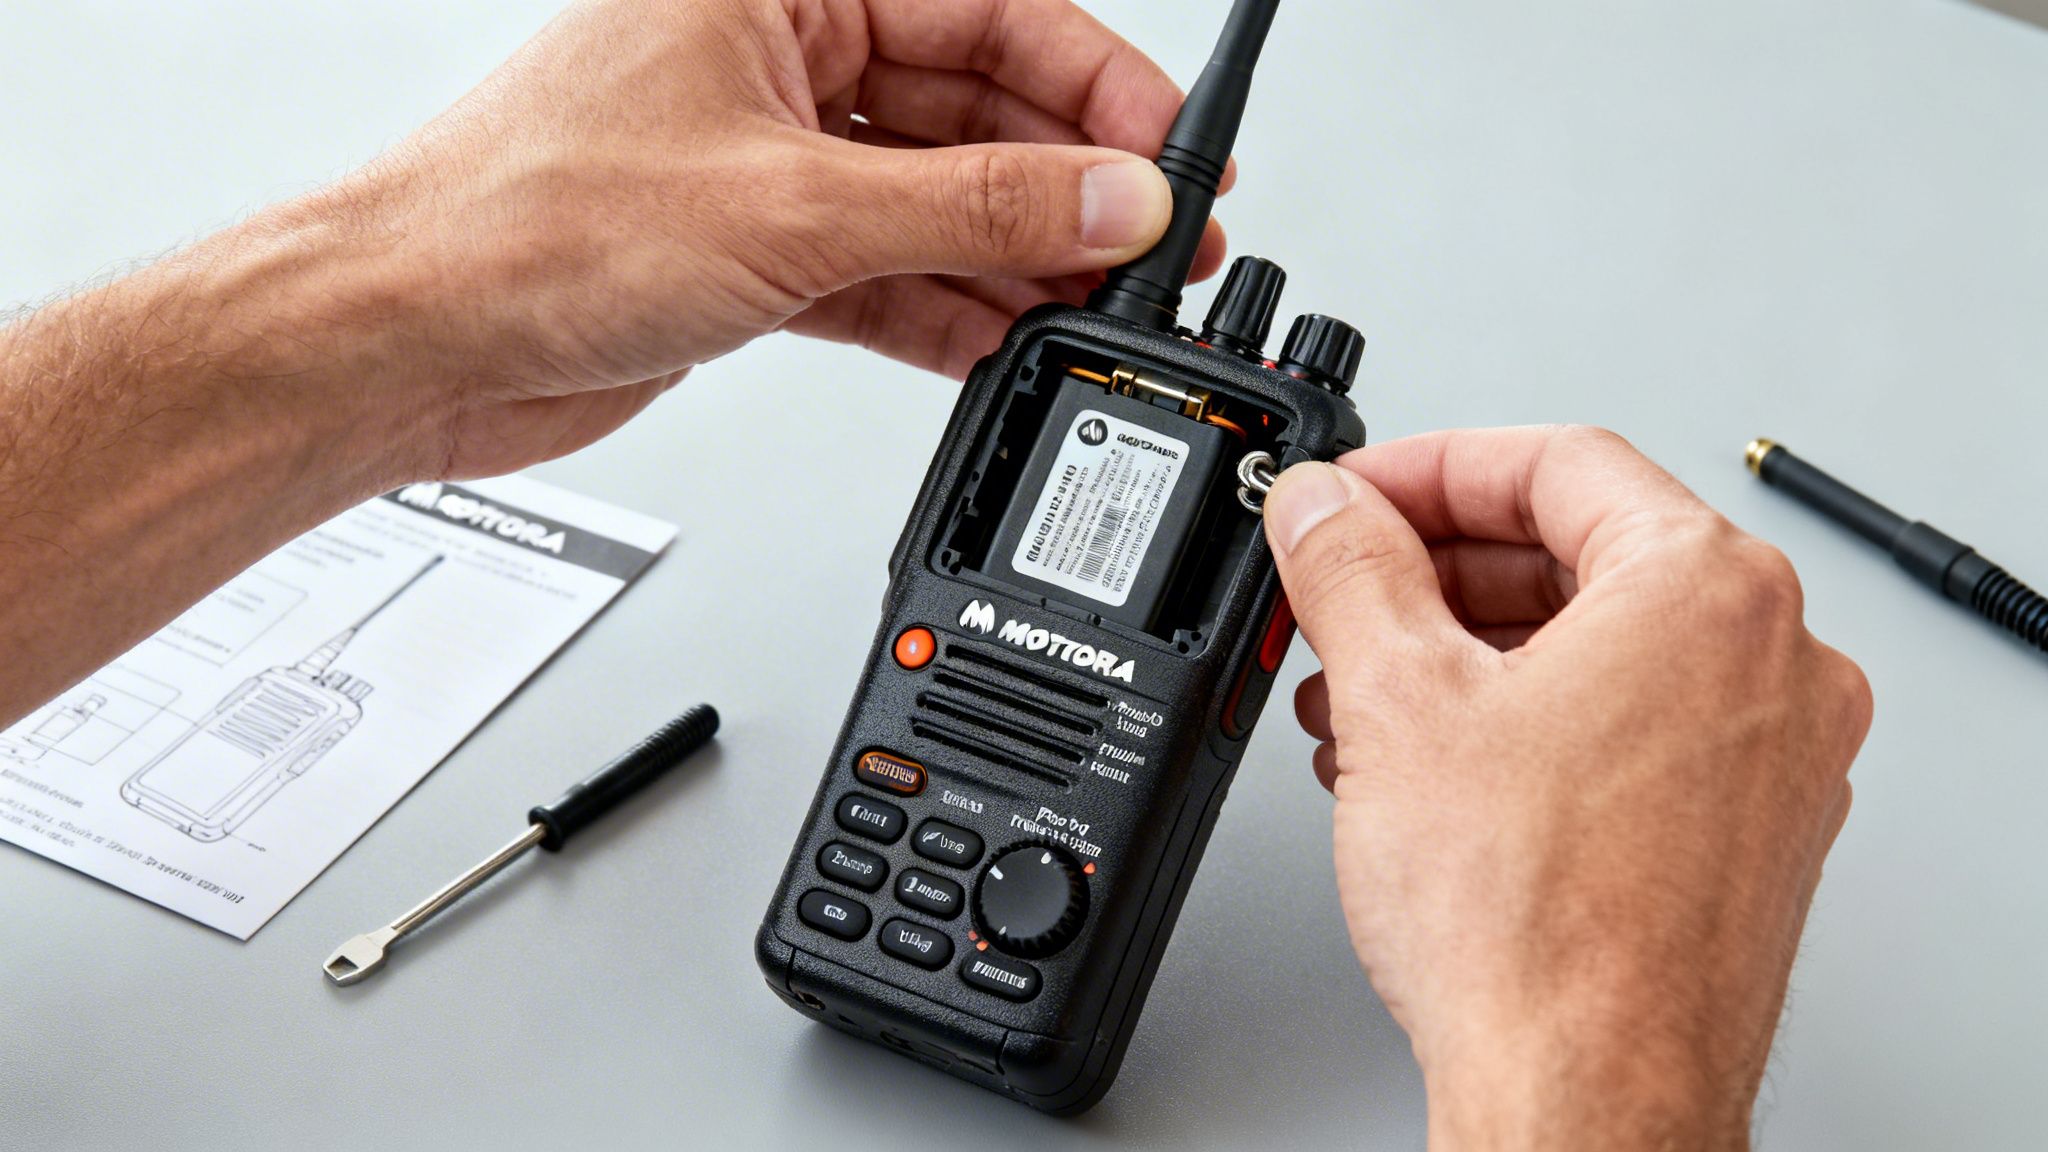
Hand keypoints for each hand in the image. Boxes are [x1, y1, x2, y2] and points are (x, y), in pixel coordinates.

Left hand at [0, 0, 1221, 723]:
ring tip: (1093, 307)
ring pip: (932, 198)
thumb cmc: (526, 226)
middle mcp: (777, 60)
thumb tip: (1110, 196)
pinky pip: (885, 270)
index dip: (1094, 82)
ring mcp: (768, 161)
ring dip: (1013, 259)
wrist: (412, 345)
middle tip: (1150, 245)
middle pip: (969, 108)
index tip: (1170, 150)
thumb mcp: (795, 206)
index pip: (985, 9)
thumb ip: (974, 208)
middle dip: (1064, 183)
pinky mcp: (755, 254)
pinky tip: (1005, 342)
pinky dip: (945, 311)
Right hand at [1262, 427, 1871, 1148]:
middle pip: (1580, 555)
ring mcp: (1769, 756)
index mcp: (1711, 593)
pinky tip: (1428, 767)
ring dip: (1467, 656)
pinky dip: (1524, 725)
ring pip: (1599, 649)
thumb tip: (1320, 507)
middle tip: (1343, 591)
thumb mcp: (1399, 701)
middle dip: (1436, 574)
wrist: (1586, 1101)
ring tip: (1361, 695)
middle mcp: (1772, 663)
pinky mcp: (1743, 834)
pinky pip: (1626, 730)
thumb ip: (1349, 569)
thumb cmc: (1534, 929)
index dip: (1427, 467)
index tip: (1354, 496)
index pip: (1558, 463)